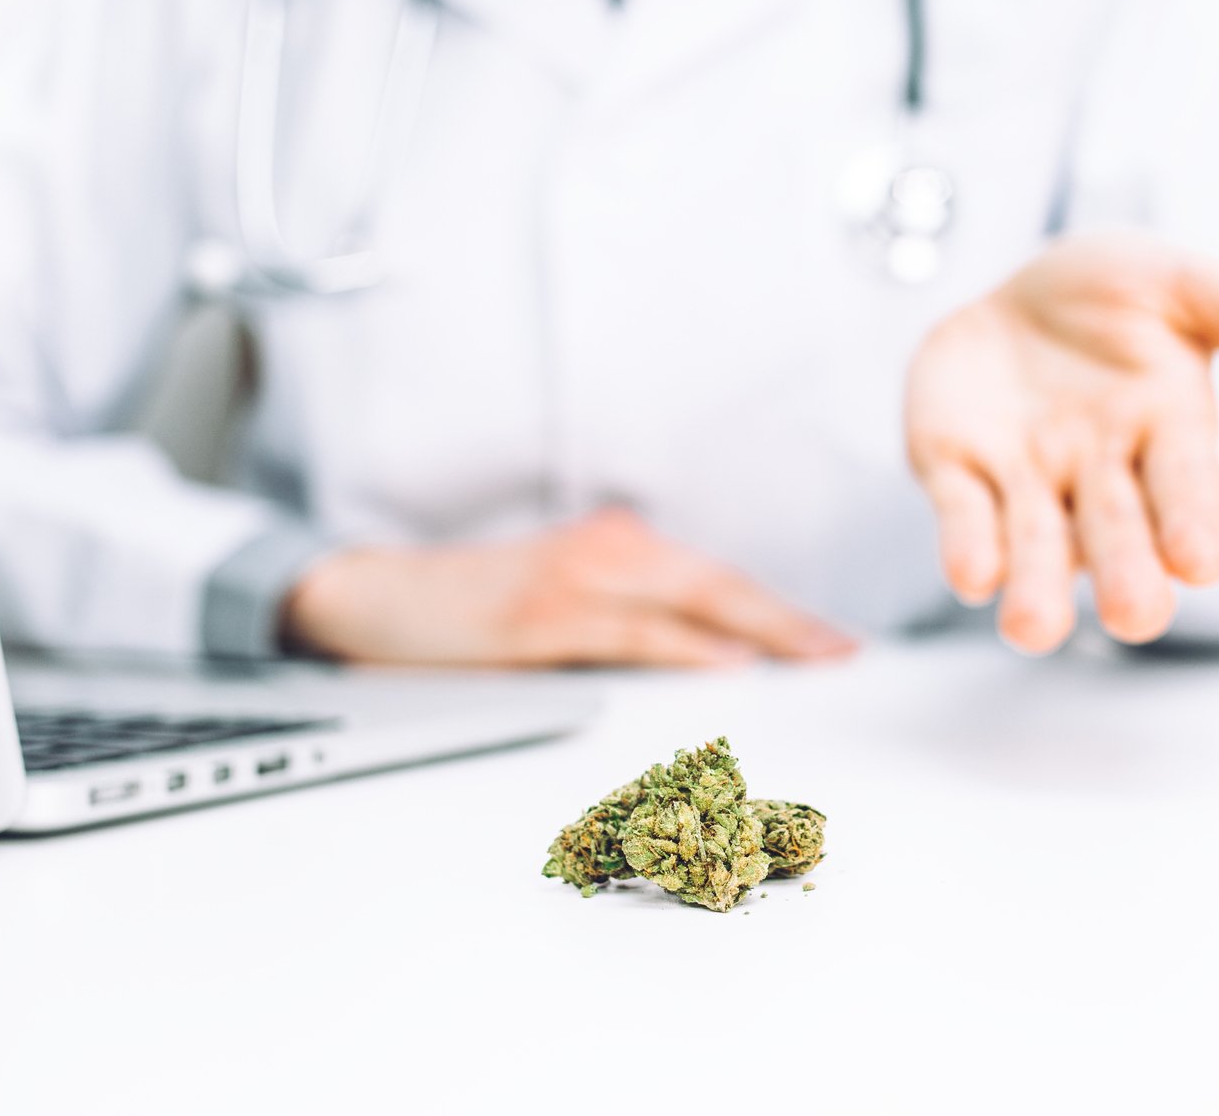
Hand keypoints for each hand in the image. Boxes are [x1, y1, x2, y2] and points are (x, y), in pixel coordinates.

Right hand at [282, 508, 857, 668]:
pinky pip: (630, 630)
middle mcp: (607, 549)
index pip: (717, 583)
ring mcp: (575, 577)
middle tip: (846, 652)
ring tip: (814, 658)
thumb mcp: (561, 608)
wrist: (372, 596)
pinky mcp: (542, 612)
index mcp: (618, 549)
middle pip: (721, 585)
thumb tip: (705, 669)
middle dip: (790, 621)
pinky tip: (726, 661)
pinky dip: (684, 645)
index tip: (834, 643)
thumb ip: (626, 627)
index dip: (780, 612)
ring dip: (760, 630)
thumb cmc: (470, 611)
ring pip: (691, 600)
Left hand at [905, 230, 1218, 652]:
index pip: (1188, 487)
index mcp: (1169, 431)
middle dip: (1125, 574)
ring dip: (1036, 587)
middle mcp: (1101, 473)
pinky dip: (967, 544)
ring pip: (1035, 545)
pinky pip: (963, 513)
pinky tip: (970, 576)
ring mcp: (1027, 479)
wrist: (1020, 293)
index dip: (1195, 522)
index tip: (1202, 561)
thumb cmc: (1119, 295)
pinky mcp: (957, 470)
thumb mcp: (1186, 284)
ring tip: (1033, 629)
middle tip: (1135, 617)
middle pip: (1117, 534)